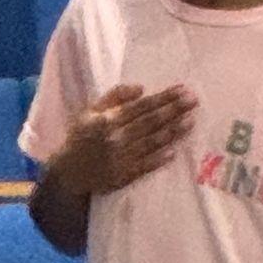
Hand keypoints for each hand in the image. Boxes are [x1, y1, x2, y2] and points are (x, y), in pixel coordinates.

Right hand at [53, 83, 195, 197]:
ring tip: (191, 121)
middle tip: (194, 101)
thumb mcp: (90, 111)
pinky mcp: (124, 175)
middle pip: (151, 121)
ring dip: (172, 132)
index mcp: (109, 119)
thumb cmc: (80, 137)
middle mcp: (117, 137)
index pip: (142, 106)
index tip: (182, 90)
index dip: (163, 98)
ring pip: (151, 142)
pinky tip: (174, 152)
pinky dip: (159, 159)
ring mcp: (122, 157)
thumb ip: (114, 97)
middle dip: (174, 110)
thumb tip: (141, 88)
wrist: (68, 171)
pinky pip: (145, 166)